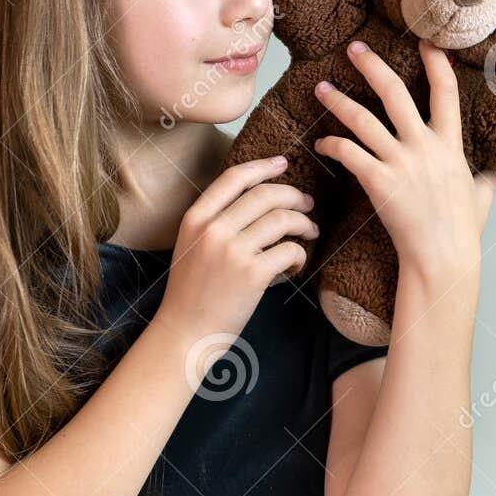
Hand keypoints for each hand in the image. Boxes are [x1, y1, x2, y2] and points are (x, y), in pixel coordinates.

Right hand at [155, 155, 319, 343]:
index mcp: (195, 219)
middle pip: (265, 195)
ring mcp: (232, 251)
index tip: (282, 163)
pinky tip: (297, 263)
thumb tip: (255, 201)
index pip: (233, 178)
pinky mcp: (252, 274)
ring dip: (304, 224)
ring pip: (282, 220)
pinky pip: (290, 251)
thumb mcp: (191, 247)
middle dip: (294, 196)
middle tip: (307, 204)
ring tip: (310, 232)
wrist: (185, 333)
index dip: (262, 167)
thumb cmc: (191, 293)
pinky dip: (301, 255)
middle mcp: (213, 230)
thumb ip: (214, 223)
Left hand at [312, 39, 495, 276]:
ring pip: (363, 119)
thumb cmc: (463, 231)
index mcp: (450, 145)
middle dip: (372, 66)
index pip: (445, 91)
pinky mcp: (379, 182)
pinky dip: (333, 144)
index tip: (423, 41)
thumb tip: (493, 171)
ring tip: (321, 88)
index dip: (434, 62)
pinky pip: (349, 153)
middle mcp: (425, 146)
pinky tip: (322, 142)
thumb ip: (485, 178)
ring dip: (338, 101)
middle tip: (353, 48)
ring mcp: (401, 163)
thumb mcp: (482, 197)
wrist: (443, 258)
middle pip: (395, 92)